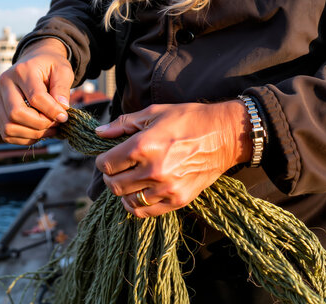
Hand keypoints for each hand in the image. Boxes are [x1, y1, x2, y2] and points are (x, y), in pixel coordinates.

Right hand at [0, 38, 73, 144]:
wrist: (34, 62)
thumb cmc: (49, 67)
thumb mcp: (62, 71)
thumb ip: (62, 88)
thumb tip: (62, 109)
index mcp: (21, 70)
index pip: (35, 97)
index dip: (52, 111)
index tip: (64, 116)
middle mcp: (3, 84)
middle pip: (16, 113)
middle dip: (39, 124)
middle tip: (55, 123)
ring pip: (8, 127)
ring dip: (32, 134)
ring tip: (49, 129)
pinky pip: (7, 134)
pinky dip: (24, 138)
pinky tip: (39, 131)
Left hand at [95, 101, 251, 217]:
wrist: (225, 135)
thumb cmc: (188, 120)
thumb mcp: (153, 113)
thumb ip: (123, 124)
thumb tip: (100, 132)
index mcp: (143, 147)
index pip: (106, 165)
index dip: (102, 161)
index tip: (107, 158)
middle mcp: (153, 170)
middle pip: (114, 185)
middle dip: (110, 177)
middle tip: (117, 169)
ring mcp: (166, 188)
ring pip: (127, 200)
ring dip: (123, 191)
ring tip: (128, 181)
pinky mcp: (178, 200)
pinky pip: (146, 212)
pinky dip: (136, 206)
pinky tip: (138, 194)